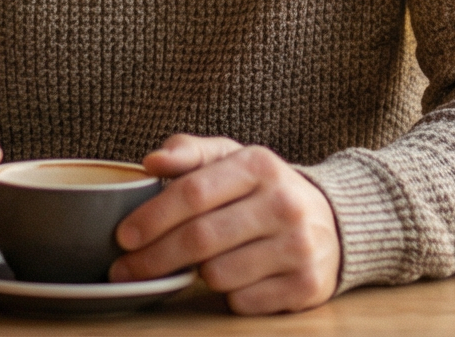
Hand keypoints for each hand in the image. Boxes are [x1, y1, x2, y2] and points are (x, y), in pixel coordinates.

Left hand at [112, 136, 340, 313]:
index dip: (152, 217)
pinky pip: (243, 302)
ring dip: (195, 276)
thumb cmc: (262, 190)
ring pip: (218, 274)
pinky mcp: (307, 286)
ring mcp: (299, 247)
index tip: (123, 236)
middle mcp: (284, 204)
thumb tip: (151, 162)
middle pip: (200, 238)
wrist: (332, 223)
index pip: (193, 192)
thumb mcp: (230, 159)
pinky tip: (233, 279)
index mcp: (259, 165)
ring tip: (197, 265)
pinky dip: (227, 296)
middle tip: (124, 270)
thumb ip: (188, 152)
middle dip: (154, 258)